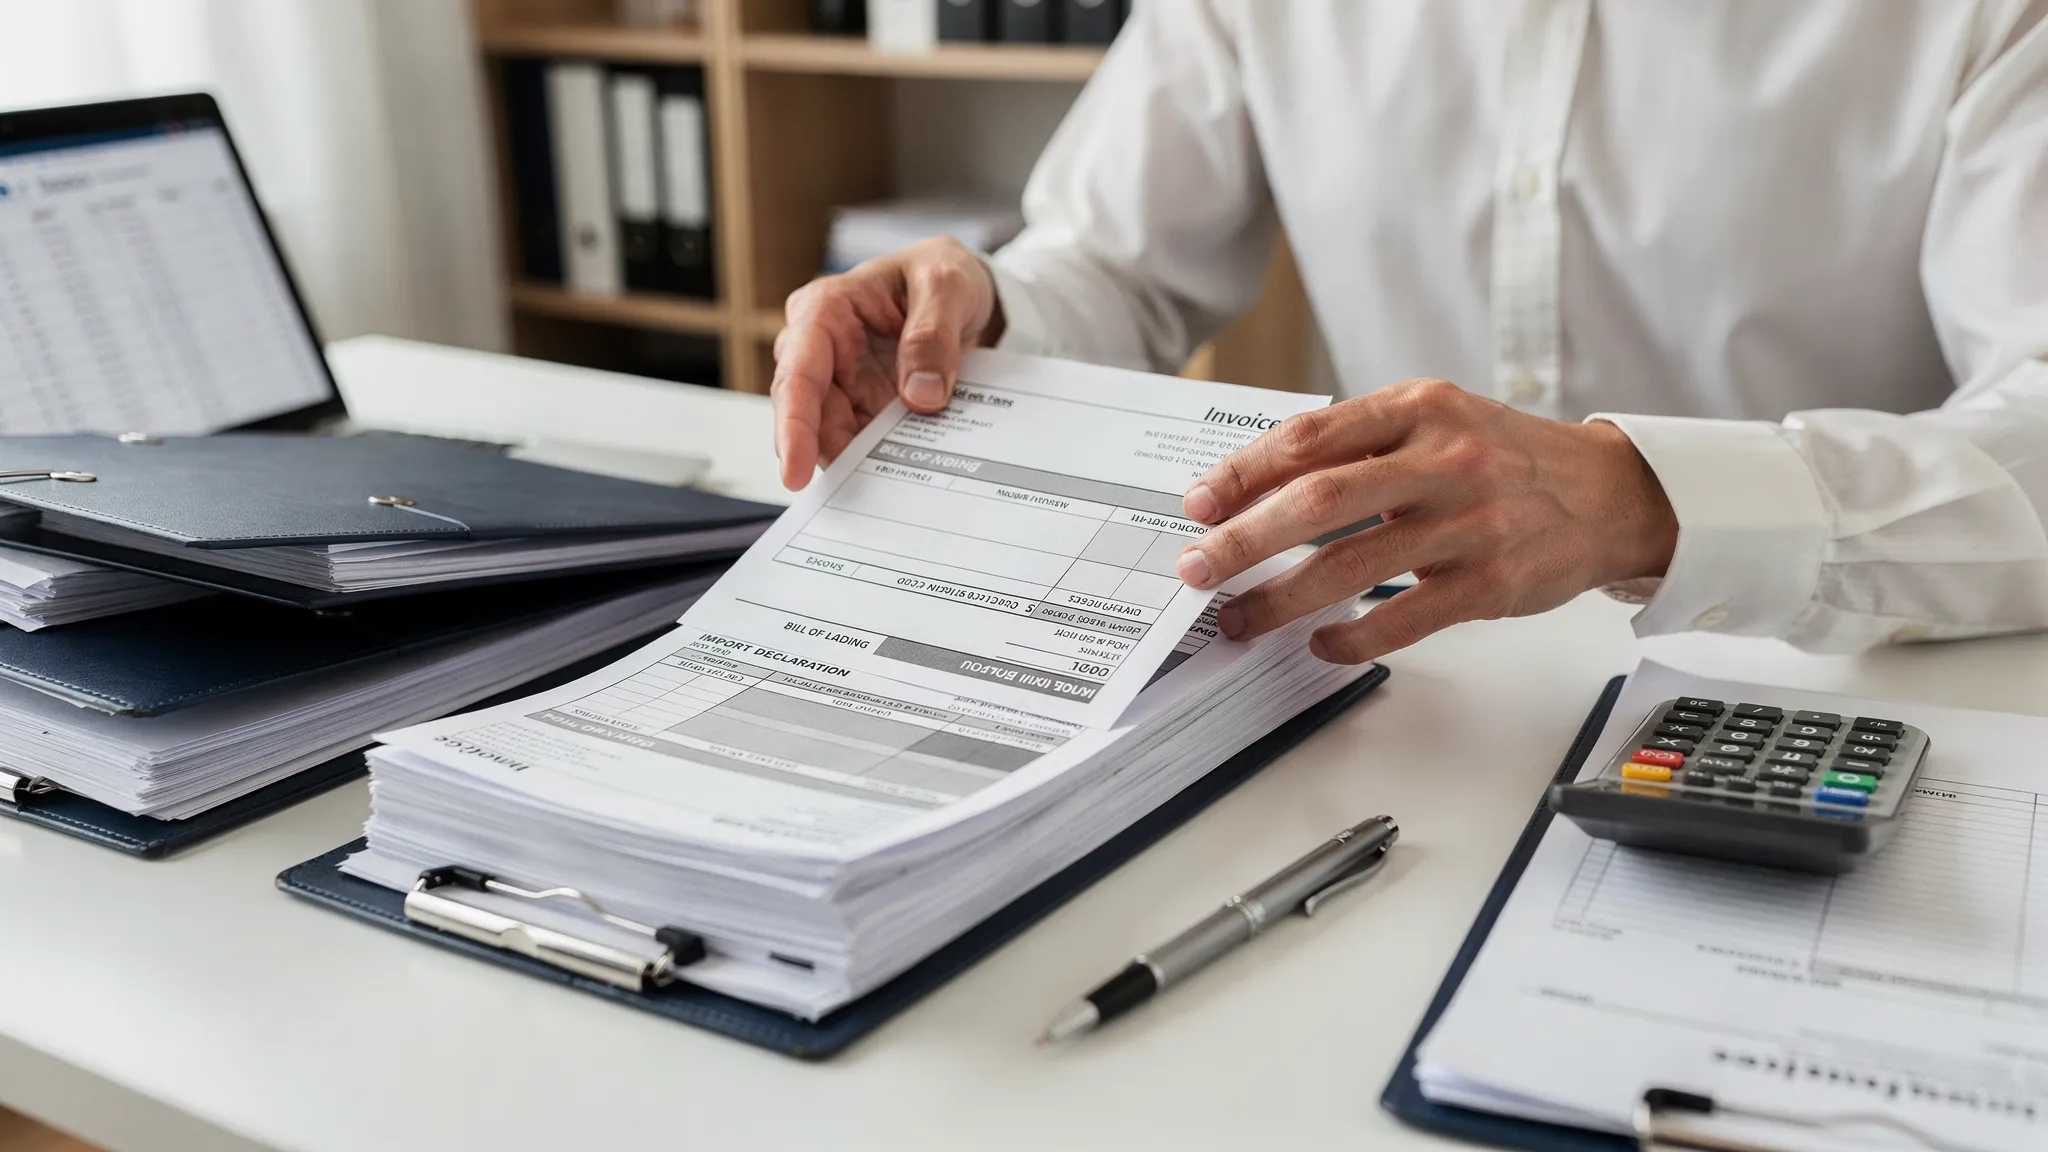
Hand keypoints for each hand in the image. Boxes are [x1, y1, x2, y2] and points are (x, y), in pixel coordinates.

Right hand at [771, 236, 1001, 489]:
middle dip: (829, 456)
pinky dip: (883, 462)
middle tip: (858, 495)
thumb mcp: (947, 285)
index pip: (797, 372)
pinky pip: (866, 444)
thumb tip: (921, 395)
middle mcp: (822, 352)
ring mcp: (843, 385)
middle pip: (808, 416)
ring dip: (861, 463)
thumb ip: (933, 334)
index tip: (794, 471)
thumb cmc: (942, 274)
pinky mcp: (866, 409)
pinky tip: (903, 481)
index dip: (793, 425)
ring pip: (835, 437)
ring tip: (892, 490)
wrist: (965, 292)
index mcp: (825, 310)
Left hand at [1173, 378, 1677, 662]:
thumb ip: (1358, 444)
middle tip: (1197, 569)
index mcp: (1418, 409)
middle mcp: (1443, 460)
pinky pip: (1403, 619)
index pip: (1310, 437)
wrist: (1610, 494)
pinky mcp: (1491, 583)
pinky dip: (1351, 638)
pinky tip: (1320, 645)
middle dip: (1244, 539)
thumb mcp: (1436, 421)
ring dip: (1282, 599)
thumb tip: (1256, 489)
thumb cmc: (1504, 458)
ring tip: (1240, 620)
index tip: (1197, 504)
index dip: (1244, 472)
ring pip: (1351, 566)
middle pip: (1318, 501)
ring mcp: (1469, 523)